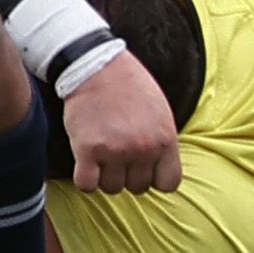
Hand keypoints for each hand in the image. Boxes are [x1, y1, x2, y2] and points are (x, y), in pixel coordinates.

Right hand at [56, 52, 182, 195]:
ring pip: (111, 188)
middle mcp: (143, 148)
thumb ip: (162, 143)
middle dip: (127, 174)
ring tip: (101, 151)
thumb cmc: (129, 86)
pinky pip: (86, 185)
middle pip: (138, 187)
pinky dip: (84, 178)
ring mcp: (115, 150)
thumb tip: (160, 171)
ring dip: (104, 175)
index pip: (169, 183)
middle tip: (117, 151)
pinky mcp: (87, 149)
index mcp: (165, 139)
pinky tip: (85, 162)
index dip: (155, 178)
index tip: (144, 166)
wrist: (95, 65)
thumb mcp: (160, 112)